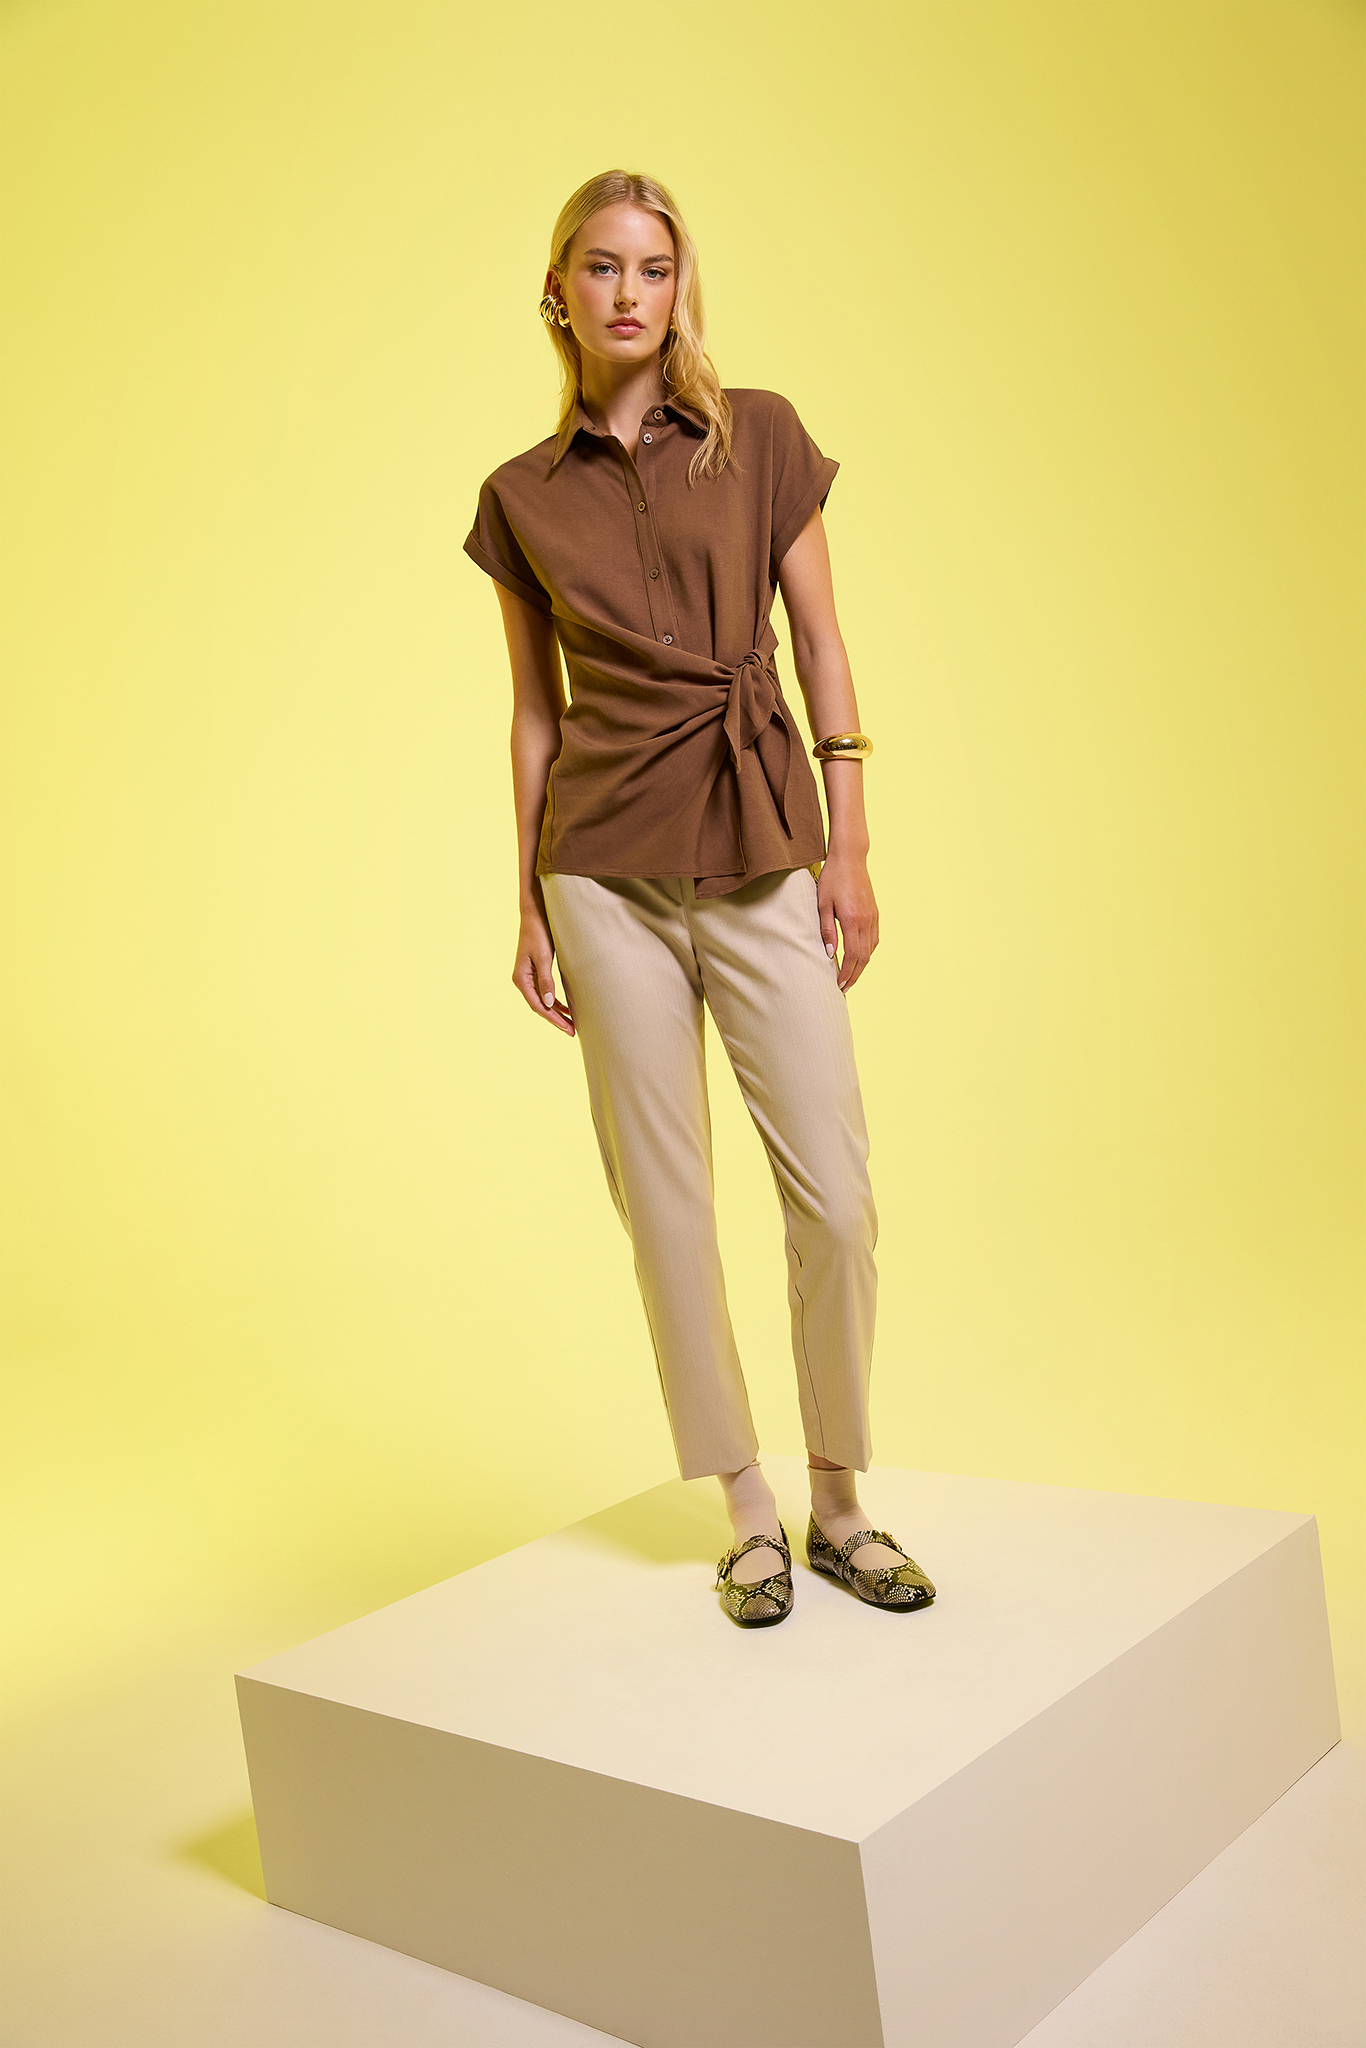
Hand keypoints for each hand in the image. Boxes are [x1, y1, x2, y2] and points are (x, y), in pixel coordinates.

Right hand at [512, 907, 574, 1034]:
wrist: (535, 914)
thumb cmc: (539, 933)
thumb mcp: (544, 957)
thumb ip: (546, 981)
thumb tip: (548, 1003)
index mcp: (521, 979)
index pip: (537, 1006)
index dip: (553, 1019)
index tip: (567, 1028)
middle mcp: (522, 980)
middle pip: (539, 1006)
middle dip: (555, 1019)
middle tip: (572, 1032)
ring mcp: (528, 977)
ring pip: (542, 1001)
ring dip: (556, 1012)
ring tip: (570, 1024)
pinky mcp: (535, 972)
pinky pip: (544, 992)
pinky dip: (554, 1002)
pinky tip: (565, 1008)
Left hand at [816, 853, 878, 992]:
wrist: (851, 858)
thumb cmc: (833, 878)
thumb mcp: (823, 903)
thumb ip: (826, 929)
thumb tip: (830, 954)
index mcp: (852, 919)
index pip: (853, 955)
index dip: (847, 973)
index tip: (839, 984)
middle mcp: (866, 920)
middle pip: (864, 957)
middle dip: (855, 975)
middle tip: (845, 988)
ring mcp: (873, 917)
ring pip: (871, 949)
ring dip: (862, 966)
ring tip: (851, 976)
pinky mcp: (875, 913)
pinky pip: (875, 939)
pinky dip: (868, 952)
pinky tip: (861, 958)